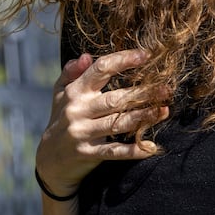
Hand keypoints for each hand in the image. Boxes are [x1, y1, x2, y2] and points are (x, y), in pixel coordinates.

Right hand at [35, 48, 168, 197]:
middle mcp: (78, 110)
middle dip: (142, 93)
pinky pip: (114, 151)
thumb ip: (71, 73)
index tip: (145, 55)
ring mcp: (82, 132)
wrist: (48, 160)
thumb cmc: (60, 119)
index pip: (100, 70)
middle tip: (166, 88)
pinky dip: (133, 150)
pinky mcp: (88, 153)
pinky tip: (152, 147)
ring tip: (164, 111)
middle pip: (115, 98)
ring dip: (143, 117)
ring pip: (118, 123)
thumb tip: (85, 55)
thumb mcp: (60, 94)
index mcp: (75, 92)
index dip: (123, 60)